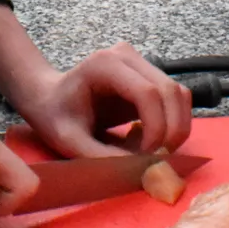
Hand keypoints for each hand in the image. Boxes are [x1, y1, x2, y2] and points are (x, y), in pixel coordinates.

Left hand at [8, 42, 192, 159]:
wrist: (49, 97)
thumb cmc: (54, 115)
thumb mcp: (70, 141)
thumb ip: (102, 157)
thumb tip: (143, 171)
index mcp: (105, 65)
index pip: (148, 93)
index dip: (156, 127)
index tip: (147, 156)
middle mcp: (127, 56)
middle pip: (170, 91)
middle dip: (171, 131)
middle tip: (158, 160)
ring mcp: (140, 62)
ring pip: (179, 94)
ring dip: (177, 127)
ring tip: (157, 152)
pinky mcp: (149, 74)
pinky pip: (175, 97)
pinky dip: (174, 122)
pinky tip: (154, 140)